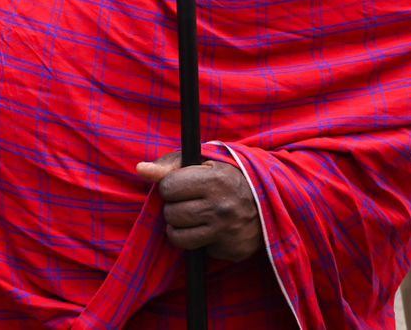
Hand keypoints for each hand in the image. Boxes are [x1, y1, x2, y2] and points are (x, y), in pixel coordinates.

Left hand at [136, 152, 262, 262]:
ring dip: (181, 228)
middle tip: (190, 202)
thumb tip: (140, 170)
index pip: (167, 188)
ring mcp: (228, 232)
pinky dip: (203, 241)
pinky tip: (215, 230)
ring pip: (179, 237)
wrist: (270, 199)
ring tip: (196, 216)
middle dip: (175, 207)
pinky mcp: (233, 251)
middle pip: (171, 214)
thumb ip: (170, 164)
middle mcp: (221, 208)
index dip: (170, 186)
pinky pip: (200, 250)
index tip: (182, 185)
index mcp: (214, 180)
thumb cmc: (227, 175)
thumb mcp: (203, 160)